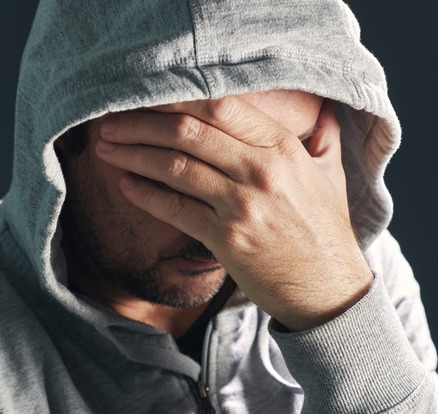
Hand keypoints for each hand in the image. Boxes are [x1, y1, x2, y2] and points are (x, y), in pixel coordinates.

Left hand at [94, 96, 372, 330]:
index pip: (221, 107)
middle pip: (188, 131)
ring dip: (133, 154)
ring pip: (175, 167)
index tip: (145, 96)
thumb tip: (322, 110)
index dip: (175, 98)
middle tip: (110, 121)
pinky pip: (174, 209)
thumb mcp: (331, 176)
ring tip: (106, 147)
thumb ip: (323, 138)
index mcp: (283, 148)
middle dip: (141, 123)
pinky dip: (145, 194)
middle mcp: (262, 171)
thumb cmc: (326, 232)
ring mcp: (243, 206)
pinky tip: (125, 184)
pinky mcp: (227, 240)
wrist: (330, 292)